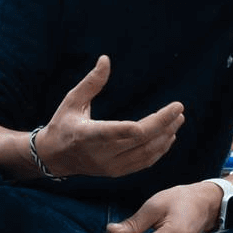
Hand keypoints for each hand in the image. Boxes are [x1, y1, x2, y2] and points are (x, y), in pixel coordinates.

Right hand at [35, 55, 183, 177]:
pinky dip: (159, 150)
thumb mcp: (72, 101)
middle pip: (140, 141)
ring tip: (178, 120)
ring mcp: (110, 166)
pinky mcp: (116, 172)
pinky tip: (169, 136)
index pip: (117, 131)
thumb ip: (91, 82)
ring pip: (146, 154)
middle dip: (163, 124)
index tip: (165, 111)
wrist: (54, 157)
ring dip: (165, 136)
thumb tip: (106, 59)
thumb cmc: (63, 123)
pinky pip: (144, 163)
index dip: (143, 125)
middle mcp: (100, 154)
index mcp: (87, 135)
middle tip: (179, 109)